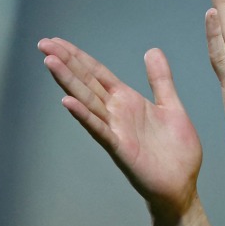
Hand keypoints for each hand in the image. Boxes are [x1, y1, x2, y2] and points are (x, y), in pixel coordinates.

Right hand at [39, 37, 202, 218]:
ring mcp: (116, 131)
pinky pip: (100, 130)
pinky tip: (67, 102)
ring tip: (50, 62)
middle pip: (87, 82)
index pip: (98, 73)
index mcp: (128, 101)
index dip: (79, 57)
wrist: (182, 185)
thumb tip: (152, 50)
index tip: (57, 41)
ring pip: (88, 102)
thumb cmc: (176, 151)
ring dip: (69, 82)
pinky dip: (84, 116)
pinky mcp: (120, 149)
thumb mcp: (171, 105)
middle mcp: (117, 113)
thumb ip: (160, 79)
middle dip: (67, 63)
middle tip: (43, 43)